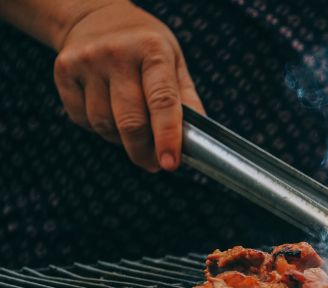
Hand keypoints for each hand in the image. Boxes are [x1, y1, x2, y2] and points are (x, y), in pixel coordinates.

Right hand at [53, 1, 203, 171]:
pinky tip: (109, 114)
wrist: (96, 17)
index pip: (162, 101)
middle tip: (154, 163)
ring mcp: (86, 62)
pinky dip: (99, 128)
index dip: (168, 137)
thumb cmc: (144, 46)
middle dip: (143, 151)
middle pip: (130, 121)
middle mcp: (117, 54)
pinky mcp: (63, 71)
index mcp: (153, 50)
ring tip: (133, 132)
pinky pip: (82, 119)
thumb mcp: (175, 61)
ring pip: (104, 125)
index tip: (170, 164)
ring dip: (121, 140)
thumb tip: (196, 140)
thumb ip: (186, 99)